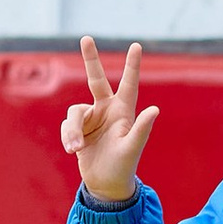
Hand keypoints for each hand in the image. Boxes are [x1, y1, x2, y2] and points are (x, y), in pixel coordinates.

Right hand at [62, 36, 159, 204]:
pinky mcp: (78, 129)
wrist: (105, 185)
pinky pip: (67, 125)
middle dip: (91, 59)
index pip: (129, 84)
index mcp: (123, 112)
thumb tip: (155, 109)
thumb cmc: (123, 167)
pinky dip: (68, 136)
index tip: (136, 45)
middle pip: (96, 79)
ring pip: (74, 112)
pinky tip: (73, 150)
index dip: (132, 65)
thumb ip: (142, 129)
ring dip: (73, 130)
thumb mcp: (132, 148)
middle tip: (86, 38)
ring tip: (76, 148)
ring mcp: (91, 119)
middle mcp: (107, 110)